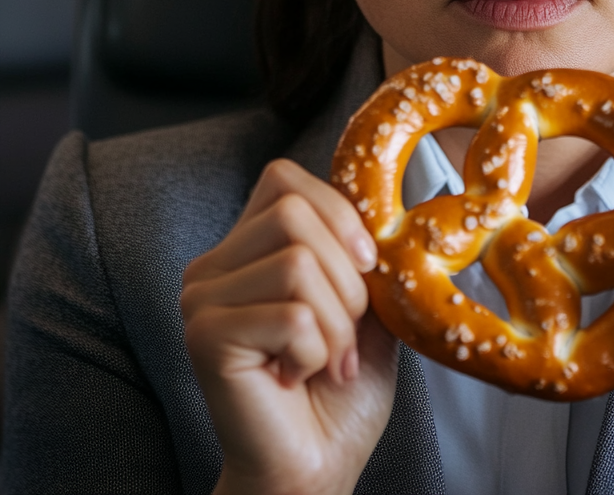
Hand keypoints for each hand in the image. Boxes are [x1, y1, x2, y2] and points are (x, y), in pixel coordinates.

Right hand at [181, 159, 396, 494]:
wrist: (316, 465)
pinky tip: (297, 378)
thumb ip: (362, 248)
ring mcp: (201, 300)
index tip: (367, 265)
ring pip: (298, 263)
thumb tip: (383, 200)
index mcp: (247, 246)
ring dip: (336, 322)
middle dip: (347, 278)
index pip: (284, 178)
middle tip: (344, 334)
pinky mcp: (205, 337)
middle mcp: (212, 265)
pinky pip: (292, 315)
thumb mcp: (368, 301)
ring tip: (325, 360)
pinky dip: (317, 351)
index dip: (338, 212)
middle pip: (295, 213)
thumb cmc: (341, 387)